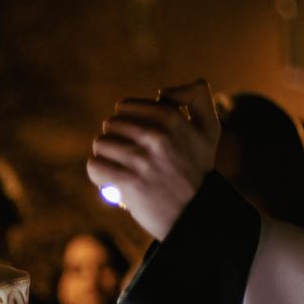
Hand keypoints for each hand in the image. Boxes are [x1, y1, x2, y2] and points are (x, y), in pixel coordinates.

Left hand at [86, 78, 221, 238]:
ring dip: (106, 157)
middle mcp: (156, 135)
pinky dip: (98, 173)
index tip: (136, 138)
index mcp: (171, 118)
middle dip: (115, 140)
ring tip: (120, 168)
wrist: (197, 212)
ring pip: (100, 144)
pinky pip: (95, 166)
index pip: (125, 107)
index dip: (126, 122)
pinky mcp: (129, 182)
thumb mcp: (208, 127)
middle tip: (129, 156)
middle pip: (110, 125)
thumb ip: (196, 96)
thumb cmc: (198, 169)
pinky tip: (110, 180)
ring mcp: (141, 159)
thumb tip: (162, 91)